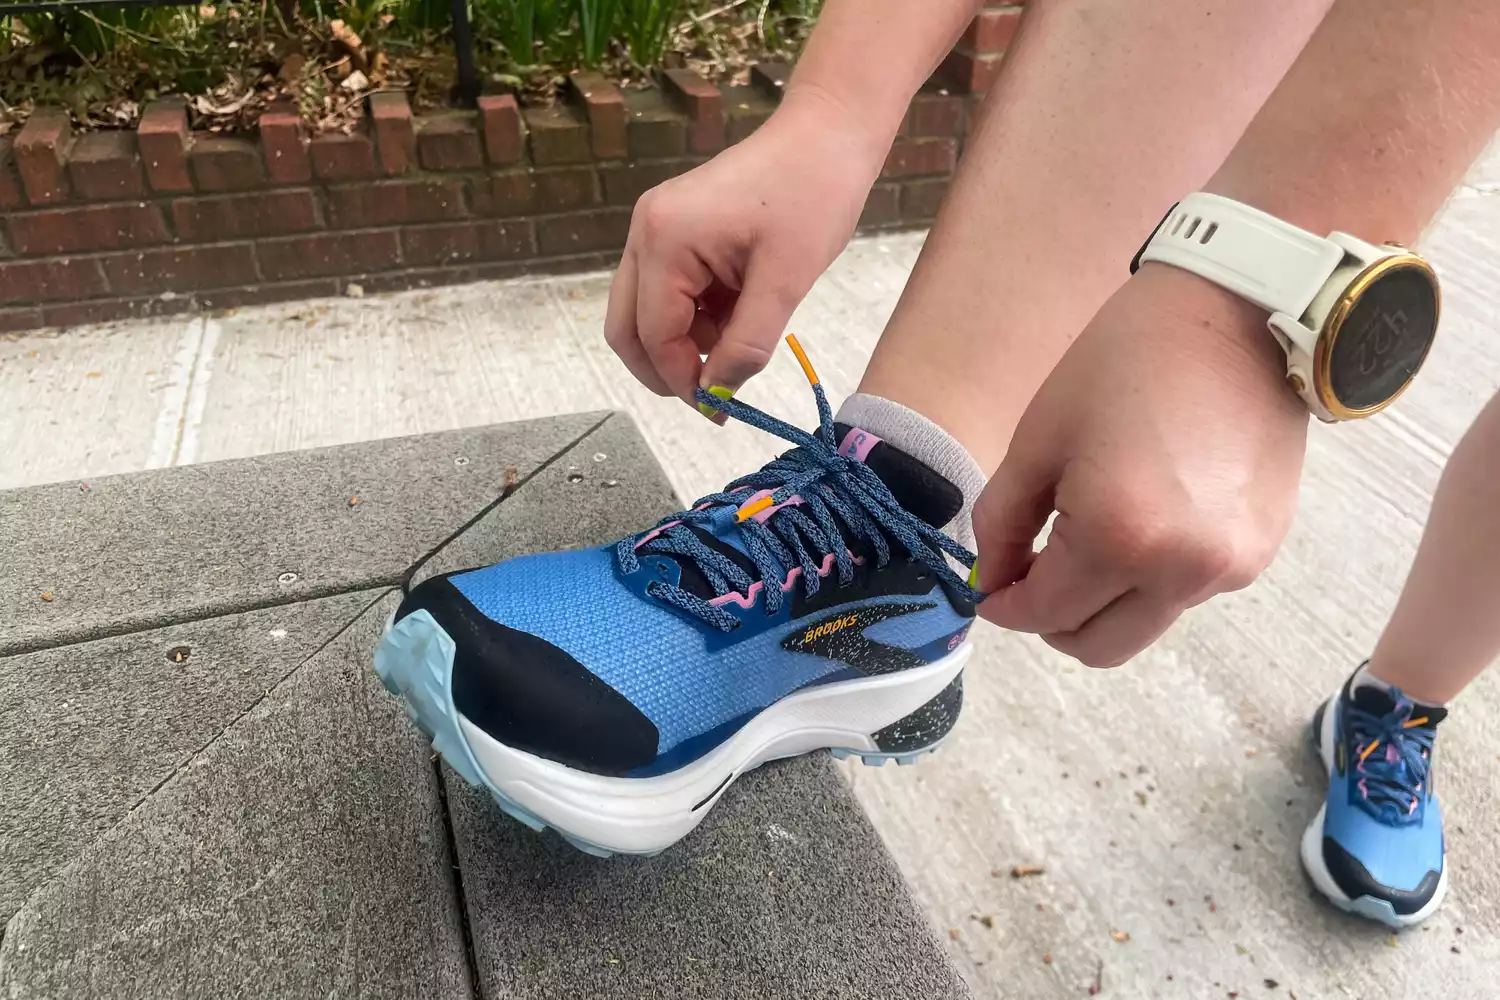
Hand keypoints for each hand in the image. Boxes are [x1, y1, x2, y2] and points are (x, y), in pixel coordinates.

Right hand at [604, 91, 885, 411]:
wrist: (827, 135)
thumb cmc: (813, 196)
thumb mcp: (785, 282)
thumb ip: (747, 344)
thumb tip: (719, 393)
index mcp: (664, 240)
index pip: (653, 335)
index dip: (682, 380)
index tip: (719, 410)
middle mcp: (645, 233)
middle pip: (627, 328)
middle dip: (665, 369)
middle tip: (712, 396)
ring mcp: (655, 229)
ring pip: (645, 313)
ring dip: (684, 343)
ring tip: (739, 344)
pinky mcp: (674, 230)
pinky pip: (668, 292)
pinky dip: (695, 319)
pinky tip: (737, 317)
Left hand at [972, 264, 1308, 666]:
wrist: (1238, 317)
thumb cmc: (1122, 365)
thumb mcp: (1037, 442)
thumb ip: (1001, 525)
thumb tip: (992, 582)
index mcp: (1118, 539)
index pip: (1044, 614)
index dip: (1004, 606)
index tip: (990, 585)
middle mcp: (1182, 572)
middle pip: (1097, 646)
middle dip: (1052, 621)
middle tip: (1032, 574)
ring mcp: (1229, 569)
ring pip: (1142, 624)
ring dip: (1104, 599)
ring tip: (1092, 531)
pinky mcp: (1260, 554)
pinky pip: (1186, 593)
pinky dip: (1151, 576)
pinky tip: (1146, 514)